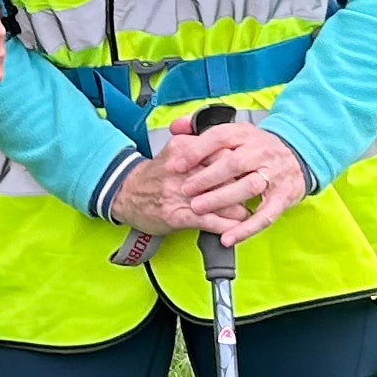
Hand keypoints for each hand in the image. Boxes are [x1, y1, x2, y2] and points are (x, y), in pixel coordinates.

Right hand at [102, 130, 237, 240]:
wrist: (125, 192)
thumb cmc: (155, 174)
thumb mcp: (176, 151)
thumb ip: (200, 148)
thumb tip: (232, 151)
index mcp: (184, 149)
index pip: (222, 153)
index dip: (238, 164)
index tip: (247, 171)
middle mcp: (183, 170)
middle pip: (225, 176)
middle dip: (242, 187)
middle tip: (251, 193)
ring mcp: (179, 193)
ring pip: (220, 200)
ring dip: (238, 209)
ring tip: (245, 213)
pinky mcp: (177, 215)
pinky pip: (208, 221)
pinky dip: (225, 226)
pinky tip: (234, 229)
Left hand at [162, 121, 311, 246]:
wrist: (297, 157)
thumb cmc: (255, 149)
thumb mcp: (232, 134)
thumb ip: (200, 130)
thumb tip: (175, 127)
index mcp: (245, 134)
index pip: (220, 136)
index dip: (197, 150)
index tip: (176, 164)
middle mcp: (261, 152)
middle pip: (234, 162)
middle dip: (208, 177)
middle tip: (186, 189)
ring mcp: (274, 174)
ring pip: (248, 186)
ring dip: (222, 199)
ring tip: (198, 209)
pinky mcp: (283, 197)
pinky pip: (265, 215)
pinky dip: (246, 228)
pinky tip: (227, 237)